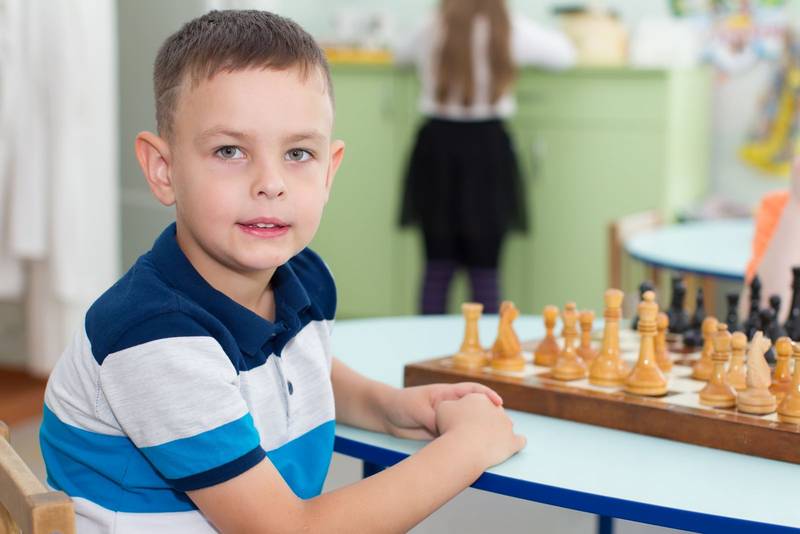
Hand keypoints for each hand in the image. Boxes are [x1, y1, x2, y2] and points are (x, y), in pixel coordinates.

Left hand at [382, 382, 502, 439]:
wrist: (385, 416)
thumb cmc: (401, 403)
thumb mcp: (418, 408)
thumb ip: (434, 418)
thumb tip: (449, 431)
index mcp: (447, 394)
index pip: (472, 390)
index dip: (488, 395)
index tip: (499, 403)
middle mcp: (450, 406)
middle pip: (475, 410)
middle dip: (489, 416)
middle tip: (502, 427)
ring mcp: (446, 421)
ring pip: (467, 426)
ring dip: (478, 433)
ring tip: (491, 442)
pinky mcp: (440, 434)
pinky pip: (455, 438)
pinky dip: (464, 444)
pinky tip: (471, 452)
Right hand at [436, 393, 526, 467]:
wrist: (465, 445)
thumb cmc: (451, 426)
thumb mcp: (443, 408)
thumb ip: (449, 406)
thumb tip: (453, 408)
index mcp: (479, 398)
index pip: (476, 402)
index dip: (468, 411)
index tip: (461, 421)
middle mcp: (496, 409)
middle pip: (491, 413)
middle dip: (484, 421)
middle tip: (472, 433)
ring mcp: (507, 425)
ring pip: (506, 425)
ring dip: (499, 431)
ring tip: (487, 442)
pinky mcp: (513, 442)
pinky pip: (519, 441)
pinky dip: (515, 443)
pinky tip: (509, 446)